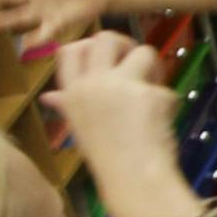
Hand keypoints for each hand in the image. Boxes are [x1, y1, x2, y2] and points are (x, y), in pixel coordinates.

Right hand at [42, 32, 182, 189]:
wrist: (133, 179)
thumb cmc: (107, 157)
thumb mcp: (80, 127)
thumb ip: (68, 105)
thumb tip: (49, 97)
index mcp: (72, 92)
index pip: (69, 50)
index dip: (89, 45)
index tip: (107, 56)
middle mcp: (93, 84)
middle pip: (107, 37)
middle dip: (126, 43)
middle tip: (138, 62)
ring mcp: (122, 86)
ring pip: (145, 51)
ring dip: (154, 67)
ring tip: (153, 91)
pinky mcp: (151, 93)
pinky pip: (166, 87)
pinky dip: (168, 102)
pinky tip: (161, 123)